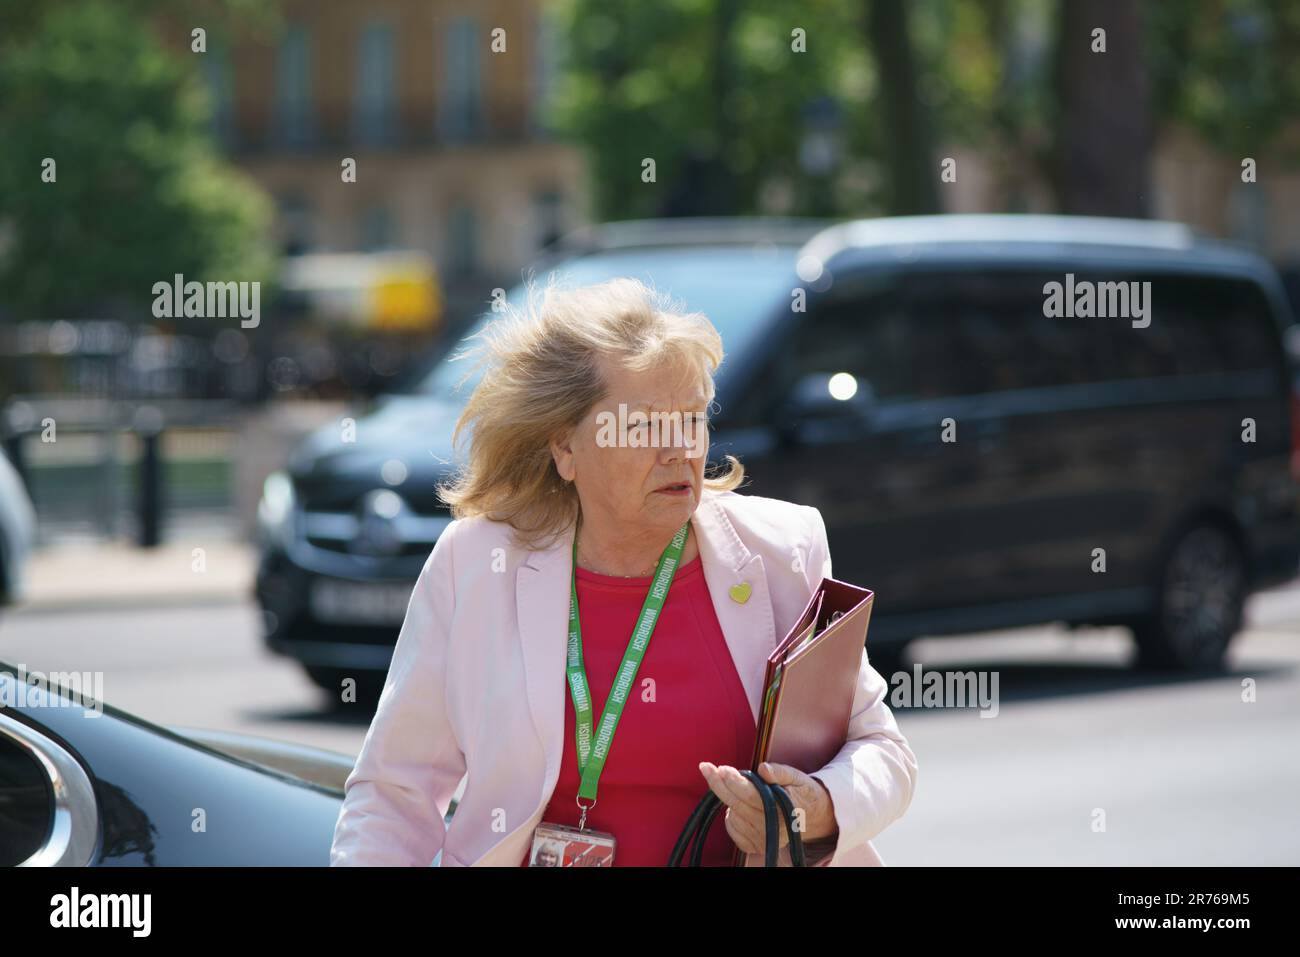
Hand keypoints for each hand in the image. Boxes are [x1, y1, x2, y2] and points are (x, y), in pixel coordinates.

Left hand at [697, 761, 837, 856]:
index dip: (734, 781)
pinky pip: (732, 829)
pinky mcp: (756, 846)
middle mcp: (773, 829)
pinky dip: (730, 815)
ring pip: (732, 816)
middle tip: (707, 767)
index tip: (721, 768)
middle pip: (737, 805)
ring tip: (739, 788)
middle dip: (719, 785)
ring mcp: (763, 840)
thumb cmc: (801, 791)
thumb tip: (763, 769)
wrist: (810, 815)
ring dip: (728, 798)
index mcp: (784, 810)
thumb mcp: (796, 776)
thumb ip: (780, 772)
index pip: (752, 795)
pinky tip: (739, 806)